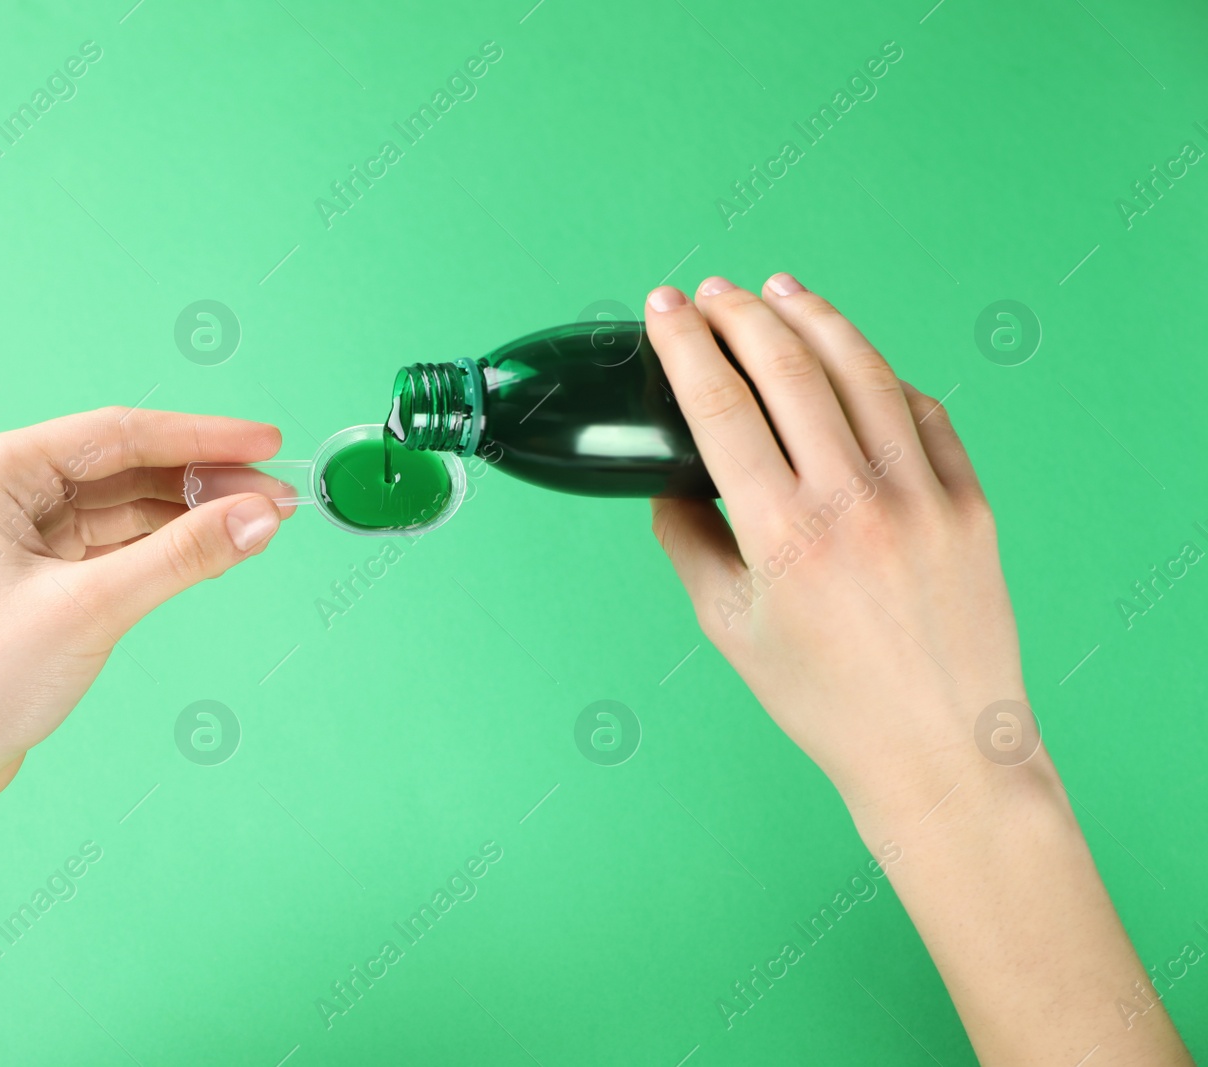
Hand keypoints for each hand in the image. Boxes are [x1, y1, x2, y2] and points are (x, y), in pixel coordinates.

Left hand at [0, 406, 285, 804]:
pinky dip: (169, 545)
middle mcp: (6, 486)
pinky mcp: (43, 569)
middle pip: (129, 464)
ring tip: (260, 522)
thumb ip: (183, 556)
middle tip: (277, 494)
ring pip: (130, 502)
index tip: (267, 443)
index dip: (202, 437)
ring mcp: (24, 528)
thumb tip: (260, 516)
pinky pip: (121, 540)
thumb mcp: (93, 607)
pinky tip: (217, 549)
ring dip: (193, 512)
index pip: (119, 433)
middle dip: (206, 479)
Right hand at [643, 274, 1023, 808]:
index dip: (686, 344)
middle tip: (710, 290)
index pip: (721, 407)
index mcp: (783, 536)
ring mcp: (922, 496)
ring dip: (814, 318)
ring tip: (780, 290)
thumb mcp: (729, 628)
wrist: (938, 749)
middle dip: (740, 314)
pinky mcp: (971, 502)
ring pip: (863, 371)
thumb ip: (689, 543)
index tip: (664, 308)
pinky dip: (881, 374)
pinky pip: (922, 412)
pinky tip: (854, 359)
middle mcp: (854, 503)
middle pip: (789, 369)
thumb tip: (670, 482)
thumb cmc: (825, 701)